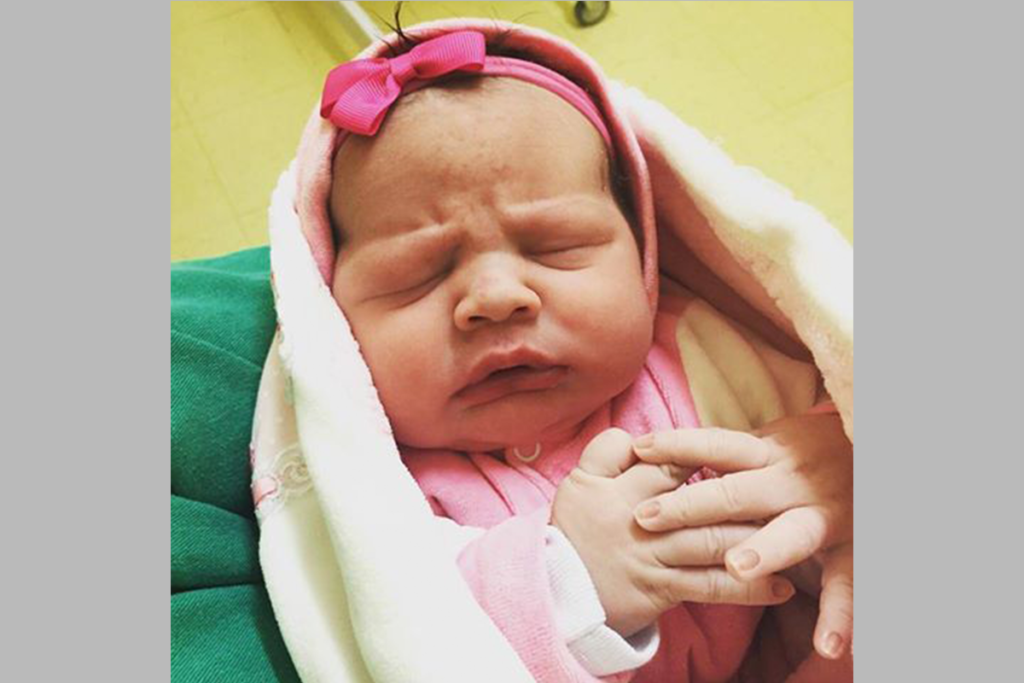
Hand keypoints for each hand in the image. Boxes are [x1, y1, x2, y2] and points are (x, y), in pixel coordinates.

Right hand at [551, 428, 795, 637]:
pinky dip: (746, 587)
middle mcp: (640, 519)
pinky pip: (710, 588)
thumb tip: (638, 436)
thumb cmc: (575, 530)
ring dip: (757, 540)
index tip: (742, 452)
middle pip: (701, 501)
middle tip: (784, 488)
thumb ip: (606, 450)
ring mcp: (653, 557)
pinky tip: (779, 586)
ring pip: (711, 542)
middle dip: (744, 496)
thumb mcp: (579, 481)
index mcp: (621, 486)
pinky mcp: (661, 590)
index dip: (706, 454)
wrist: (558, 589)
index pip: (672, 460)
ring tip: (797, 535)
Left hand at [630, 414, 852, 658]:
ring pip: (792, 533)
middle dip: (691, 505)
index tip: (639, 447)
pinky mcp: (854, 549)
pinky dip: (840, 615)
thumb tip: (665, 451)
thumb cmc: (817, 450)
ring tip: (737, 568)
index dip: (679, 446)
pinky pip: (847, 584)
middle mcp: (795, 481)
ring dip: (765, 549)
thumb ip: (731, 453)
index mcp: (771, 453)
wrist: (882, 453)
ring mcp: (825, 515)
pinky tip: (826, 646)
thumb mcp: (775, 441)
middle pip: (737, 493)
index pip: (718, 445)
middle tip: (647, 517)